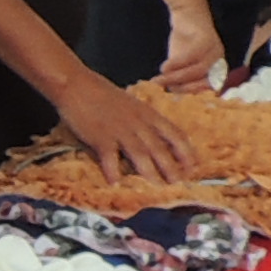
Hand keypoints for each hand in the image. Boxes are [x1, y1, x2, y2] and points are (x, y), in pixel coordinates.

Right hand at [53, 69, 200, 183]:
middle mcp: (137, 123)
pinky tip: (115, 184)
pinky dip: (112, 171)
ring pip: (140, 154)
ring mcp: (119, 130)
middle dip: (171, 167)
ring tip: (157, 187)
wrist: (76, 84)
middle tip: (179, 183)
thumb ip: (143, 120)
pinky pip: (109, 157)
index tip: (193, 165)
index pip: (174, 134)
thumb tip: (153, 137)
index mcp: (147, 114)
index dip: (185, 151)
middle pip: (159, 148)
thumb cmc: (102, 94)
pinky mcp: (100, 137)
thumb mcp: (130, 104)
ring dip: (150, 172)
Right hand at [156, 6, 227, 92]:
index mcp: (217, 69)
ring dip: (177, 77)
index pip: (210, 89)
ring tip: (160, 79)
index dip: (194, 95)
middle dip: (184, 88)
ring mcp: (215, 49)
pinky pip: (192, 55)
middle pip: (206, 81)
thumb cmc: (184, 40)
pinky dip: (177, 63)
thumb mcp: (181, 63)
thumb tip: (169, 95)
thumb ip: (179, 77)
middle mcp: (220, 61)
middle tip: (166, 90)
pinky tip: (164, 67)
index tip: (176, 98)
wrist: (186, 12)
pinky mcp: (207, 39)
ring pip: (198, 70)